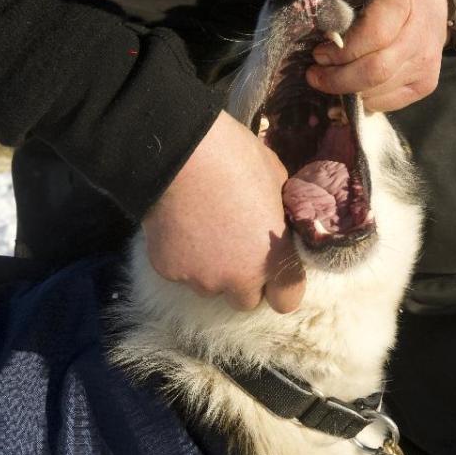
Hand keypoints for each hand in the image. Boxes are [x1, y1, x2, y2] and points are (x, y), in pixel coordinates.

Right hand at [141, 111, 304, 312]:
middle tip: (236, 247)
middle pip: (245, 300)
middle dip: (243, 279)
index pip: (287, 300)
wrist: (182, 154)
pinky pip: (181, 272)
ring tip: (204, 231)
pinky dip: (182, 256)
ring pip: (210, 286)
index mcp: (273, 258)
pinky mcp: (169, 270)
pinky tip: (181, 226)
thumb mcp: (278, 181)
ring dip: (211, 268)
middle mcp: (238, 278)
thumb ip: (281, 212)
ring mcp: (200, 278)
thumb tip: (279, 217)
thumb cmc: (238, 160)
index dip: (282, 285)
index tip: (275, 268)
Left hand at [307, 0, 448, 111]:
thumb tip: (302, 27)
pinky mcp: (426, 84)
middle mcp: (420, 35)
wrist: (431, 0)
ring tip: (330, 79)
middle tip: (315, 76)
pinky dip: (362, 100)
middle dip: (337, 79)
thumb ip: (332, 3)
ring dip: (346, 91)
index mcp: (402, 2)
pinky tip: (350, 87)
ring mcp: (426, 64)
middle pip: (375, 70)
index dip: (342, 50)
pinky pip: (386, 103)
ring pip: (378, 92)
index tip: (318, 53)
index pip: (374, 34)